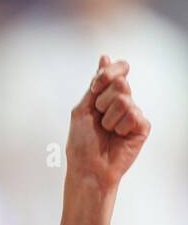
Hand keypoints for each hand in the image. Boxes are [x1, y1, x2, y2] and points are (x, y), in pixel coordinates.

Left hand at [66, 53, 150, 191]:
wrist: (88, 168)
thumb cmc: (82, 142)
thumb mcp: (83, 108)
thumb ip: (95, 84)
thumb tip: (104, 57)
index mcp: (108, 95)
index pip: (119, 68)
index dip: (107, 74)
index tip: (95, 89)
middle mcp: (123, 101)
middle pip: (121, 83)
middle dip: (103, 101)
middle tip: (99, 119)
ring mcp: (134, 114)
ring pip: (125, 100)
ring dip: (109, 118)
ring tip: (106, 131)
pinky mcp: (142, 126)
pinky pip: (133, 114)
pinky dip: (120, 127)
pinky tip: (118, 137)